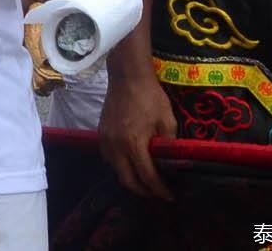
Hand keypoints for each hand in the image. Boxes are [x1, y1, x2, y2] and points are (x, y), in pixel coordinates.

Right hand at [98, 67, 176, 200]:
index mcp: (134, 143)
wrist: (127, 76)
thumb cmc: (150, 97)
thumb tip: (171, 162)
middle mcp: (116, 145)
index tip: (171, 195)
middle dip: (143, 191)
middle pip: (127, 179)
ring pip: (115, 170)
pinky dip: (120, 166)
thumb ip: (168, 144)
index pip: (146, 176)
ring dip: (130, 179)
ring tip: (145, 180)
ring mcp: (106, 139)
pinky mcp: (101, 133)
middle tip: (158, 193)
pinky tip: (130, 163)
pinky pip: (108, 158)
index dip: (159, 190)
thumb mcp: (167, 120)